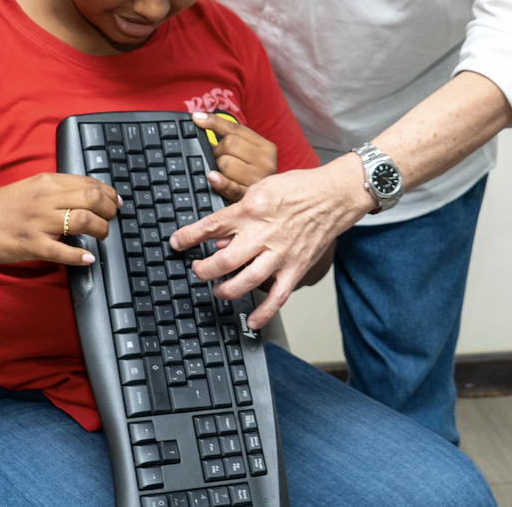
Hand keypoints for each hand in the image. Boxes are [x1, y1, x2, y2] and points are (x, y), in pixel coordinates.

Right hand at [0, 172, 120, 268]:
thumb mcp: (28, 189)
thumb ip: (54, 190)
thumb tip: (83, 197)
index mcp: (45, 182)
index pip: (89, 183)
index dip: (109, 194)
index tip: (116, 203)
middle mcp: (44, 198)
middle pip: (92, 199)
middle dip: (110, 211)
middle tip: (112, 220)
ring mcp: (37, 222)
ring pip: (83, 221)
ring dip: (100, 230)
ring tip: (102, 237)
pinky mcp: (29, 244)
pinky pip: (62, 251)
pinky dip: (80, 256)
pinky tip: (87, 258)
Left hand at [170, 155, 368, 328]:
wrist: (335, 195)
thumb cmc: (299, 189)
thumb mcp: (261, 188)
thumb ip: (238, 214)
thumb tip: (219, 240)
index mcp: (252, 209)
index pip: (212, 226)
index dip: (188, 237)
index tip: (176, 243)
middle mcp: (264, 233)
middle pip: (225, 260)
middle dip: (204, 270)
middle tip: (197, 270)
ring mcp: (281, 253)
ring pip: (247, 281)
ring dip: (226, 290)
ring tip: (218, 290)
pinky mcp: (296, 268)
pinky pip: (278, 297)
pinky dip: (264, 313)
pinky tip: (252, 322)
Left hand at [192, 111, 278, 201]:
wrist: (270, 203)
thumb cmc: (253, 175)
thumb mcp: (250, 154)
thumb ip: (231, 138)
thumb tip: (201, 120)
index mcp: (266, 147)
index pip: (236, 129)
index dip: (214, 122)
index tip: (196, 118)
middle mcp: (266, 162)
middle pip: (229, 144)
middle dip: (216, 150)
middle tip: (216, 160)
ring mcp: (257, 181)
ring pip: (225, 163)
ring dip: (217, 167)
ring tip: (222, 174)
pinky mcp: (247, 197)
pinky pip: (230, 186)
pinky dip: (219, 181)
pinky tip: (212, 177)